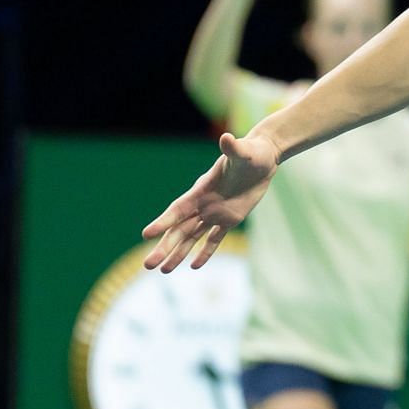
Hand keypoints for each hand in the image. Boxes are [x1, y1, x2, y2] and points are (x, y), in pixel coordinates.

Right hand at [141, 130, 280, 270]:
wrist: (262, 158)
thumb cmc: (251, 152)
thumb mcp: (244, 151)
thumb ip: (233, 148)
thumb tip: (226, 137)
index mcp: (201, 189)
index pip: (178, 209)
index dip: (163, 222)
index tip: (146, 234)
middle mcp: (204, 203)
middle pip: (179, 229)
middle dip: (165, 247)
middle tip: (148, 264)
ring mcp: (215, 213)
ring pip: (192, 237)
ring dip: (178, 253)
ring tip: (163, 271)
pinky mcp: (229, 219)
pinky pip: (214, 239)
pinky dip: (205, 252)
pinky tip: (193, 266)